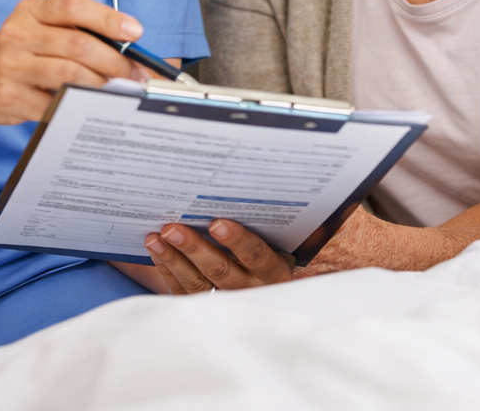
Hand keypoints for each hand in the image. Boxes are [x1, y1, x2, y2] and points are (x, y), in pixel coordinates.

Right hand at [0, 0, 145, 125]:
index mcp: (30, 11)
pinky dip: (78, 104)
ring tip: (118, 89)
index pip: (73, 6)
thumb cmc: (22, 54)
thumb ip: (80, 31)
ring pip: (69, 74)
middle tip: (136, 73)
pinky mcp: (10, 95)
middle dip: (115, 61)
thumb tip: (130, 46)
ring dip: (101, 83)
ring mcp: (11, 66)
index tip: (135, 32)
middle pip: (77, 44)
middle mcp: (17, 34)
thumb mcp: (43, 30)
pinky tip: (89, 103)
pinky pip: (55, 102)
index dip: (108, 19)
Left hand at [143, 206, 404, 293]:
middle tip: (173, 226)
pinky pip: (183, 292)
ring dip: (174, 259)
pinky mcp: (207, 304)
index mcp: (279, 271)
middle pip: (221, 271)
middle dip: (195, 247)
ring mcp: (228, 300)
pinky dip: (167, 270)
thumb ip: (312, 215)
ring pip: (197, 283)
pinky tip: (155, 249)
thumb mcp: (306, 236)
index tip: (218, 222)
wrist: (287, 297)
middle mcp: (254, 289)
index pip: (258, 256)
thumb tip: (324, 176)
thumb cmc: (292, 247)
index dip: (238, 241)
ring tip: (157, 236)